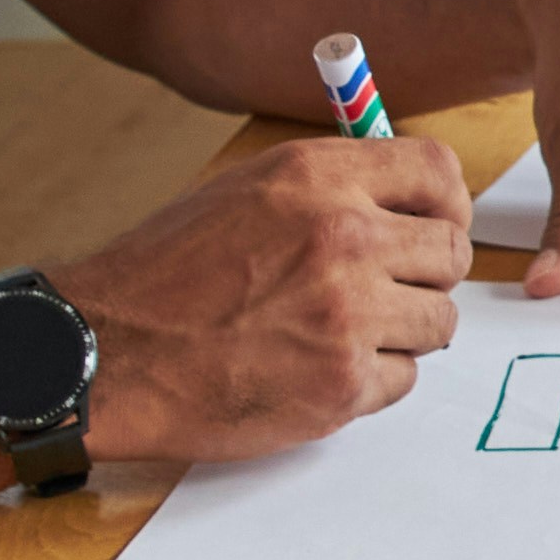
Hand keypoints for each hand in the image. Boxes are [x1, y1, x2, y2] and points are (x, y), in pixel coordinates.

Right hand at [54, 132, 465, 460]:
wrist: (107, 352)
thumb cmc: (166, 273)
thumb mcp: (246, 192)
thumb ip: (330, 188)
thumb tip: (405, 199)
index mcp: (318, 178)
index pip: (438, 173)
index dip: (447, 203)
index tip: (435, 223)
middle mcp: (344, 238)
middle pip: (452, 253)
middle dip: (426, 274)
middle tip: (386, 290)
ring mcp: (348, 317)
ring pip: (440, 322)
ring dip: (405, 331)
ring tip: (342, 332)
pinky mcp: (341, 386)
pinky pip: (404, 379)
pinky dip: (372, 380)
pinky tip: (317, 368)